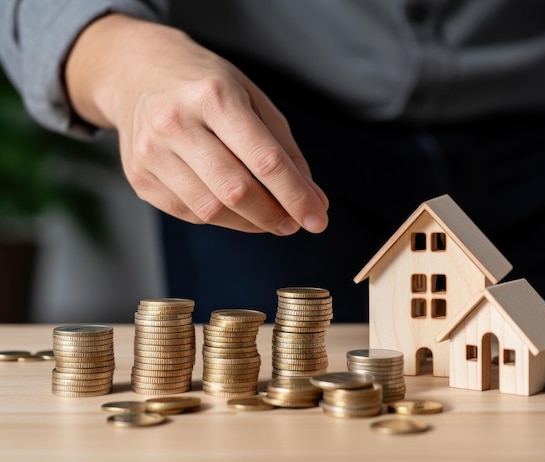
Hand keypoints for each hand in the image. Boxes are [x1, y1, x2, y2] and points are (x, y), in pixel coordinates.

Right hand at [65, 14, 327, 234]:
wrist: (136, 71)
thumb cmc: (206, 86)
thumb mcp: (252, 100)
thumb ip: (285, 151)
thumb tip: (314, 201)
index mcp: (215, 96)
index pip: (264, 160)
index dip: (296, 196)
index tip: (318, 220)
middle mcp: (176, 122)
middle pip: (236, 190)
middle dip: (273, 216)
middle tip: (292, 224)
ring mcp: (151, 152)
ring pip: (210, 209)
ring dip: (249, 223)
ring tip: (267, 218)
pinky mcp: (138, 176)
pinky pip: (189, 213)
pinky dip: (220, 217)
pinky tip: (232, 207)